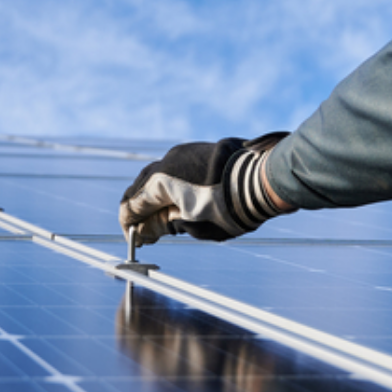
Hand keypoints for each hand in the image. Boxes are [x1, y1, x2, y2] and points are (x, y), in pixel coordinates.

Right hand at [119, 133, 290, 246]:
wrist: (262, 180)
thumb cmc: (229, 208)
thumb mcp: (193, 225)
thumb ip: (164, 226)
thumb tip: (145, 231)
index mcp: (160, 181)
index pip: (132, 205)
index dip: (129, 225)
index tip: (135, 240)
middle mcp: (167, 162)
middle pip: (141, 188)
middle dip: (141, 210)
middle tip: (147, 232)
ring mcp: (183, 153)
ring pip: (157, 176)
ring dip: (155, 197)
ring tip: (164, 218)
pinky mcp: (197, 151)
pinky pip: (174, 169)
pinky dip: (170, 186)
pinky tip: (179, 200)